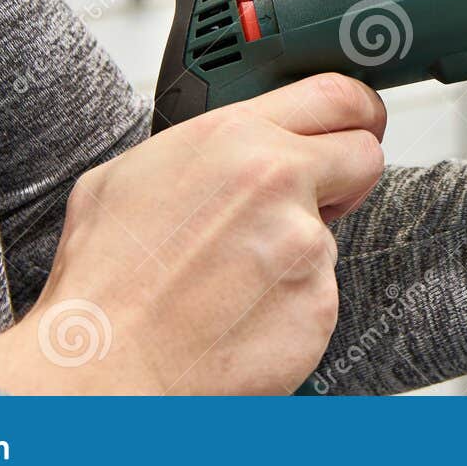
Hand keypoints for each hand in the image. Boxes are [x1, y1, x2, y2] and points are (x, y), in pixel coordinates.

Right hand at [0, 74, 385, 393]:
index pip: (337, 96)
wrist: (102, 369)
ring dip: (297, 253)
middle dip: (344, 177)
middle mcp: (278, 181)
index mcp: (235, 137)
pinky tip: (240, 314)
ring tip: (232, 281)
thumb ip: (203, 145)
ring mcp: (305, 245)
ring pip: (330, 236)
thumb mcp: (129, 174)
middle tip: (313, 201)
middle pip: (364, 156)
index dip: (357, 111)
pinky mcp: (319, 305)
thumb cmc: (104, 282)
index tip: (359, 123)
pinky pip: (320, 293)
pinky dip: (291, 304)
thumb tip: (233, 142)